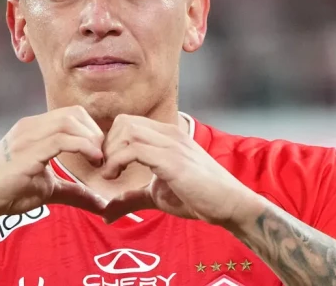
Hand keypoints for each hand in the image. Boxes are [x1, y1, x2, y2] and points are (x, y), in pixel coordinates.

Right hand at [0, 106, 106, 221]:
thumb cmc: (7, 192)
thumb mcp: (47, 188)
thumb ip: (74, 191)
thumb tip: (101, 204)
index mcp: (33, 128)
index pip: (71, 114)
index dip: (91, 130)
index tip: (100, 153)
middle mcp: (30, 126)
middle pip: (74, 113)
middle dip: (95, 132)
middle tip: (102, 157)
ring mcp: (26, 136)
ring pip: (69, 122)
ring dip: (91, 139)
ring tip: (98, 160)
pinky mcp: (26, 151)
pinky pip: (61, 139)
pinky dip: (83, 146)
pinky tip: (92, 160)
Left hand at [101, 114, 256, 225]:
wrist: (230, 204)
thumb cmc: (198, 197)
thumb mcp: (157, 195)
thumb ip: (132, 198)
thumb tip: (106, 213)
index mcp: (167, 136)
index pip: (128, 122)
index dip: (110, 142)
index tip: (106, 166)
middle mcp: (169, 134)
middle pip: (124, 122)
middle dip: (107, 145)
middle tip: (106, 169)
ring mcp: (171, 144)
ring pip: (127, 131)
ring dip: (110, 152)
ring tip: (110, 175)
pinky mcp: (172, 160)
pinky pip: (134, 150)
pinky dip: (117, 162)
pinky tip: (116, 178)